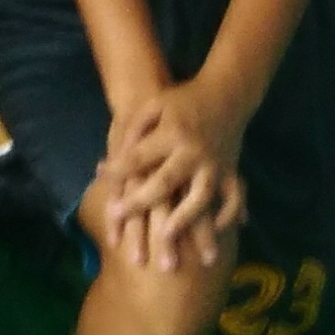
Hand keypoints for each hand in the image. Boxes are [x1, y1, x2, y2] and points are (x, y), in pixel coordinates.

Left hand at [100, 82, 245, 269]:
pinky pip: (234, 197)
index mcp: (171, 134)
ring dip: (185, 222)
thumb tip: (113, 162)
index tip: (101, 186)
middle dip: (141, 204)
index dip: (117, 171)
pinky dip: (227, 216)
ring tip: (168, 240)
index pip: (138, 157)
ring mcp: (216, 164)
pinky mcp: (233, 171)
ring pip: (200, 198)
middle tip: (121, 220)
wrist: (226, 93)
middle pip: (165, 183)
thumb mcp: (154, 106)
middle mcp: (193, 152)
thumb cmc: (181, 101)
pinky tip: (217, 231)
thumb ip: (133, 131)